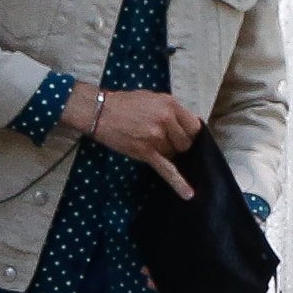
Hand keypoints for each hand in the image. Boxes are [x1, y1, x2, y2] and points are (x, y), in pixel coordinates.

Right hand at [65, 86, 201, 198]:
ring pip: (173, 155)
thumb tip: (187, 124)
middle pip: (185, 144)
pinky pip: (166, 170)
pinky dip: (178, 183)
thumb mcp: (152, 97)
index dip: (188, 134)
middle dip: (175, 144)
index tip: (181, 135)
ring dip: (164, 153)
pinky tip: (188, 194)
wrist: (98, 112)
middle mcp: (166, 119)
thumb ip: (171, 110)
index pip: (194, 127)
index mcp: (170, 104)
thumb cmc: (124, 104)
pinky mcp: (145, 152)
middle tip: (158, 138)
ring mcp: (156, 136)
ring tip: (146, 142)